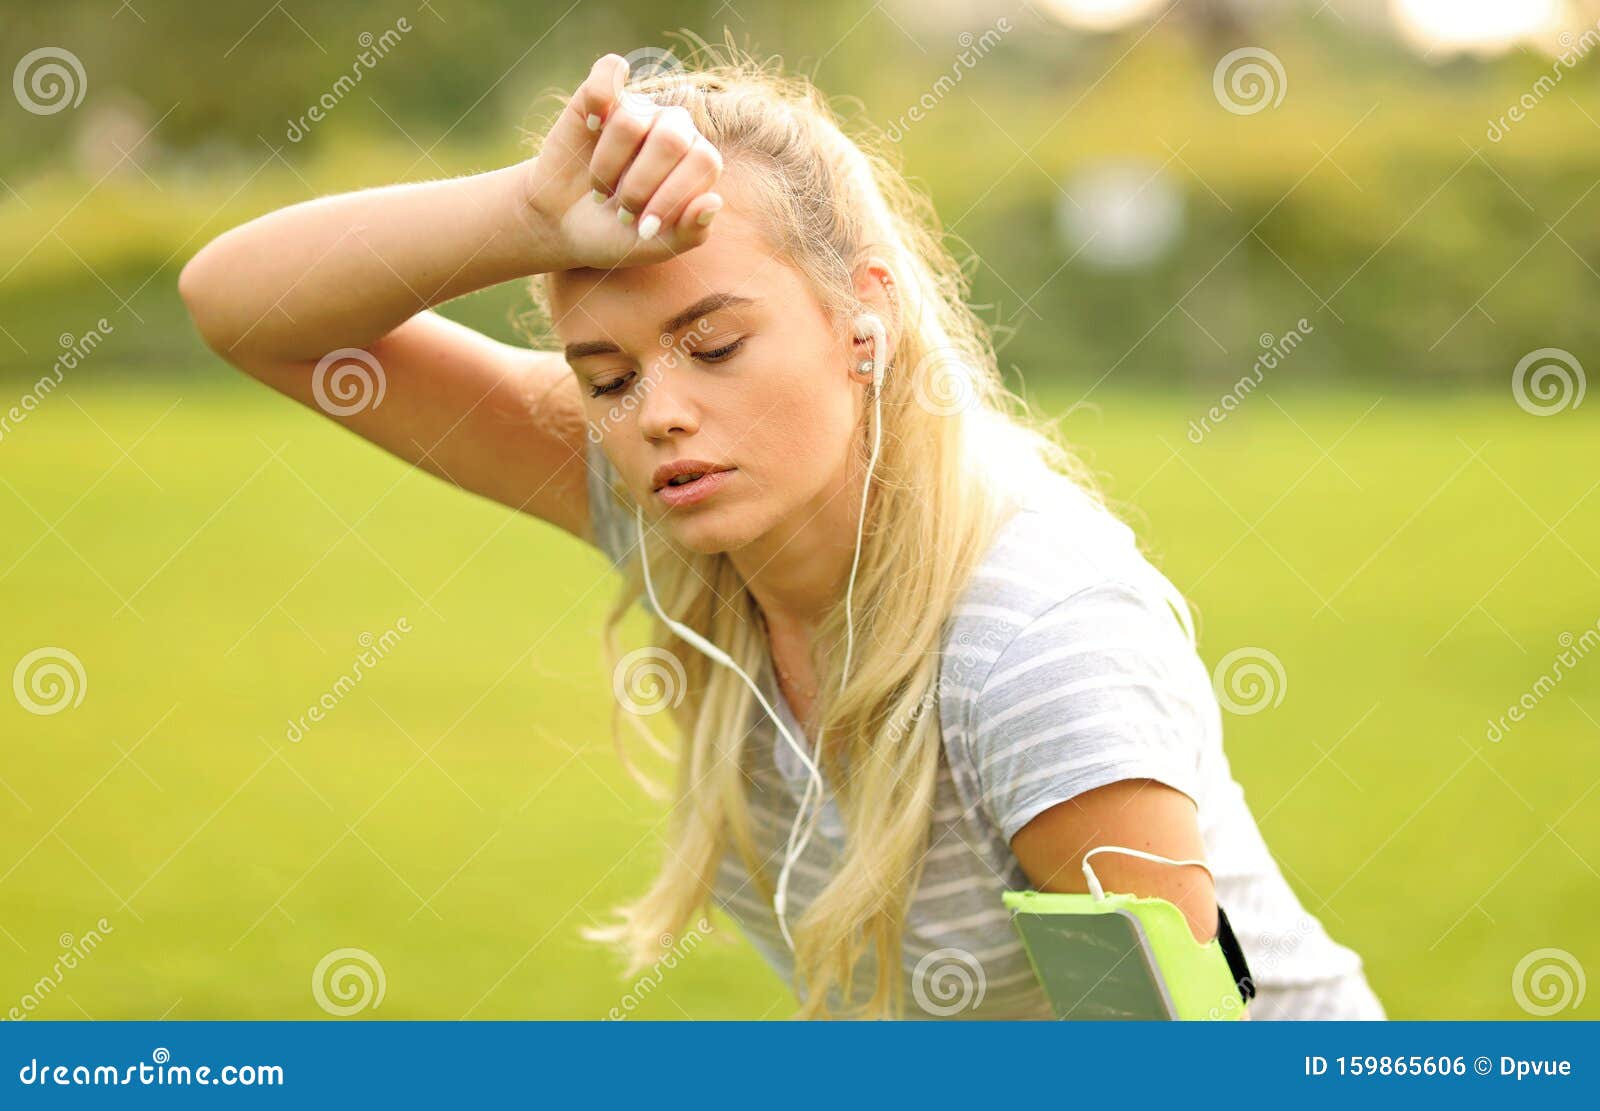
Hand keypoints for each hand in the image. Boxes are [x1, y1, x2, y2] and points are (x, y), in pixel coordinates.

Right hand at [519, 54, 724, 270]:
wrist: (563, 225)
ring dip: (607, 167)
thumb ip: (690, 232)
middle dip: (639, 185)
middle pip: (670, 139)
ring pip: (631, 119)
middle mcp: (675, 127)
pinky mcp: (601, 94)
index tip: (645, 228)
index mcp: (698, 161)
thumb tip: (713, 201)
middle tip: (622, 211)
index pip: (703, 162)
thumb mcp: (655, 247)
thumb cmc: (617, 235)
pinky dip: (599, 94)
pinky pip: (609, 72)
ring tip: (600, 190)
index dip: (673, 196)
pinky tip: (592, 125)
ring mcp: (639, 107)